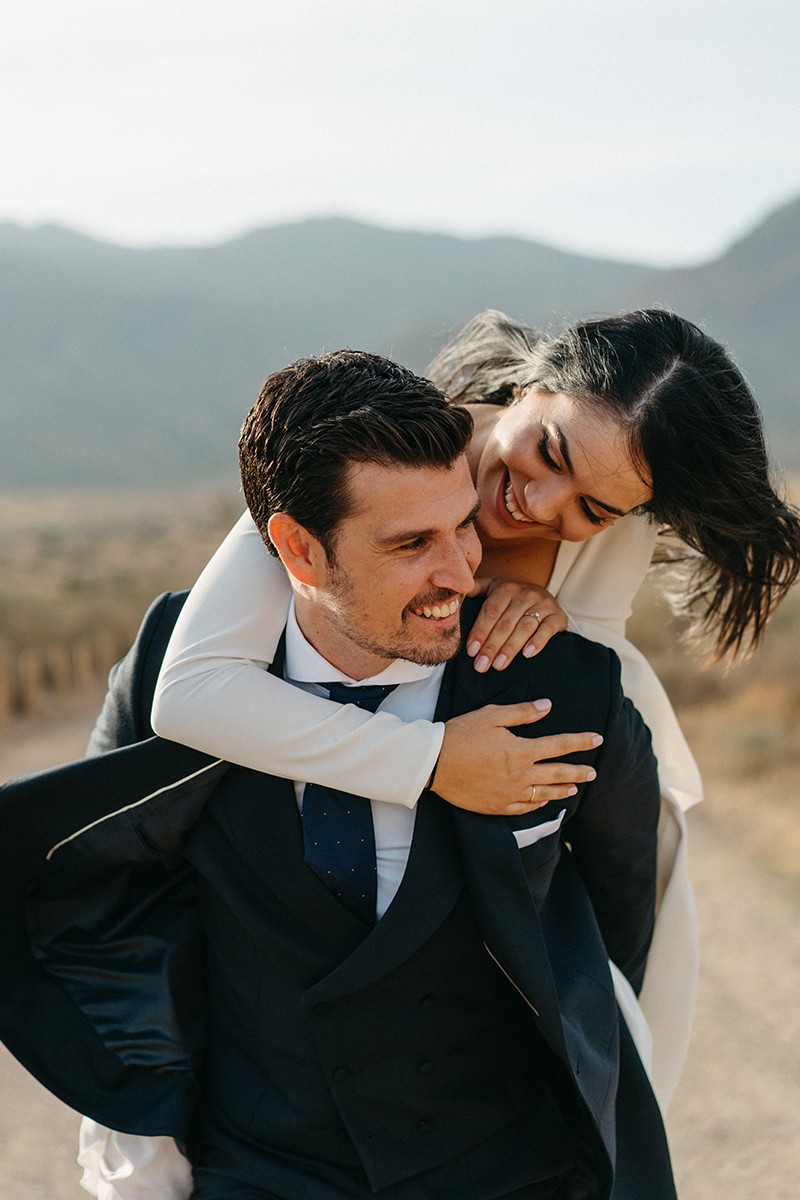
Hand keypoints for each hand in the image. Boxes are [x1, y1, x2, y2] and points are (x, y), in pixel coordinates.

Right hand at [431, 700, 600, 814]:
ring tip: (574, 788)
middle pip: (558, 774)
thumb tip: (547, 706)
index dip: (580, 741)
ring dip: (562, 790)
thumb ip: (522, 712)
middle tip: (594, 773)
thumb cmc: (460, 734)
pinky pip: (524, 809)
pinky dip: (538, 805)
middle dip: (579, 772)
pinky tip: (544, 802)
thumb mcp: (491, 716)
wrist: (433, 763)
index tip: (597, 739)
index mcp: (521, 751)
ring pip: (544, 794)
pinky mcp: (497, 806)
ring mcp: (510, 794)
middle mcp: (520, 775)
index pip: (559, 745)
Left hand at [466, 579, 566, 672]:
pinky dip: (538, 642)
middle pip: (505, 623)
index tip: (471, 651)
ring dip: (510, 648)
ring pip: (524, 628)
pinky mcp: (557, 616)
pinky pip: (547, 629)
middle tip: (481, 665)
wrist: (545, 597)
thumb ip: (474, 591)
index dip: (480, 632)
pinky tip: (527, 655)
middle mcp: (525, 594)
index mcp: (505, 588)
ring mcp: (543, 604)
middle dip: (492, 646)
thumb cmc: (512, 598)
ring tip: (499, 665)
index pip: (490, 612)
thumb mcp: (492, 588)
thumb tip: (452, 596)